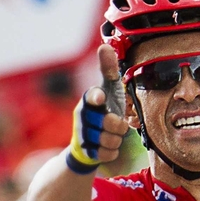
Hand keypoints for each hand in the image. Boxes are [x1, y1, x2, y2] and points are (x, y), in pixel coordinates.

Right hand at [66, 45, 129, 173]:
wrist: (88, 142)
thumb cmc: (102, 110)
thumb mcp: (107, 90)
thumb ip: (108, 71)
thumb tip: (105, 46)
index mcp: (88, 100)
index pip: (91, 97)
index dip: (96, 98)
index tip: (101, 98)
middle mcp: (82, 117)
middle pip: (107, 122)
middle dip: (117, 125)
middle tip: (117, 123)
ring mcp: (82, 136)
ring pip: (108, 140)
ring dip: (115, 139)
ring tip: (112, 135)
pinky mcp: (86, 152)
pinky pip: (107, 154)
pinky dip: (112, 151)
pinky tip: (108, 147)